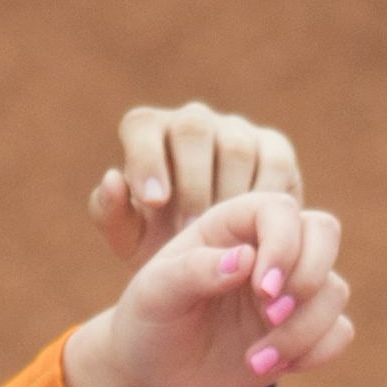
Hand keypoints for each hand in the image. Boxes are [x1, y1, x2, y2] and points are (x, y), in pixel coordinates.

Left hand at [61, 190, 350, 386]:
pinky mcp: (303, 330)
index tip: (260, 289)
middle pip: (325, 232)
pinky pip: (339, 331)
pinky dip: (315, 352)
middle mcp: (268, 249)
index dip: (283, 245)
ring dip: (303, 330)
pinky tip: (271, 367)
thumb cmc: (149, 321)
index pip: (280, 209)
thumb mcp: (156, 293)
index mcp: (231, 224)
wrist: (153, 374)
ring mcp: (290, 290)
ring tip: (256, 361)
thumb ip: (195, 270)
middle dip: (308, 276)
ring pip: (334, 290)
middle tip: (270, 315)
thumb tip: (246, 259)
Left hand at [91, 103, 301, 266]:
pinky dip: (265, 196)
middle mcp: (193, 123)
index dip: (147, 159)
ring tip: (220, 237)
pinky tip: (257, 234)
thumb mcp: (130, 241)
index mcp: (150, 133)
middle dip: (191, 181)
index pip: (143, 128)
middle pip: (192, 129)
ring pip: (234, 145)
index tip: (154, 202)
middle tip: (190, 229)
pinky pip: (274, 161)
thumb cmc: (161, 247)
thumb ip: (111, 214)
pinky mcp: (275, 150)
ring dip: (228, 193)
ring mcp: (236, 132)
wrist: (216, 263)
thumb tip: (112, 179)